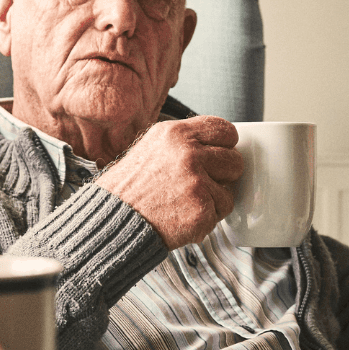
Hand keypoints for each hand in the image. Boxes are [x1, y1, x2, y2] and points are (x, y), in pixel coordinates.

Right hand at [96, 116, 243, 248]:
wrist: (113, 220)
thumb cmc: (131, 188)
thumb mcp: (153, 148)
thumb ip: (186, 143)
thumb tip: (217, 145)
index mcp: (176, 133)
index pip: (225, 130)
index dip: (225, 146)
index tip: (218, 156)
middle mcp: (188, 153)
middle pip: (235, 160)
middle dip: (223, 175)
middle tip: (201, 185)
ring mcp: (196, 182)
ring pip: (230, 189)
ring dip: (214, 199)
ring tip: (187, 202)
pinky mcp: (201, 209)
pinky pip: (221, 212)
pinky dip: (206, 218)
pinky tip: (183, 216)